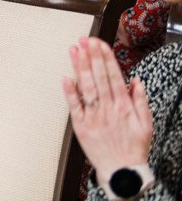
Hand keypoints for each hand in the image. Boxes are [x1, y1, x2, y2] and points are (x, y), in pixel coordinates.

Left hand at [62, 37, 152, 185]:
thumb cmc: (134, 148)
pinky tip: (66, 77)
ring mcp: (94, 117)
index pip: (113, 76)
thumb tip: (135, 80)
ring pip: (86, 87)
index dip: (105, 58)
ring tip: (74, 50)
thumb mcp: (146, 124)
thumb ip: (140, 101)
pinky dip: (70, 91)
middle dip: (91, 56)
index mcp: (124, 107)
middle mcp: (108, 109)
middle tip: (85, 39)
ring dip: (79, 67)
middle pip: (99, 77)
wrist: (123, 173)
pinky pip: (75, 106)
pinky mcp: (81, 126)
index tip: (100, 43)